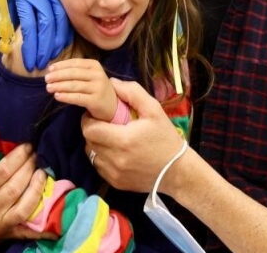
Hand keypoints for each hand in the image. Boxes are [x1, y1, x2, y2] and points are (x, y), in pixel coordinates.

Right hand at [0, 0, 70, 70]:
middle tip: (51, 65)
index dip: (61, 38)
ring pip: (43, 28)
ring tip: (38, 64)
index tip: (59, 52)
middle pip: (56, 27)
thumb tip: (30, 25)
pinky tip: (30, 52)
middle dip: (53, 48)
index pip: (62, 21)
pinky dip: (30, 40)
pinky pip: (30, 23)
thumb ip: (37, 5)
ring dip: (41, 49)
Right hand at [0, 144, 52, 249]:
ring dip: (37, 188)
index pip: (2, 172)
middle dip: (29, 169)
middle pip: (15, 187)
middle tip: (38, 155)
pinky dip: (44, 226)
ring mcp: (2, 222)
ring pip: (24, 206)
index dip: (18, 158)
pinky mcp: (13, 233)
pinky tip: (55, 212)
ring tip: (43, 172)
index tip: (28, 146)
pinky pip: (30, 230)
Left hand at [45, 59, 117, 120]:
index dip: (61, 65)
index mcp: (94, 65)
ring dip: (59, 86)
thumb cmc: (95, 88)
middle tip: (46, 79)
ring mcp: (98, 88)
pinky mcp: (96, 101)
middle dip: (58, 76)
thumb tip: (52, 69)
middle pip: (73, 74)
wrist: (112, 105)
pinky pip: (77, 98)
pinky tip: (57, 96)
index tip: (49, 69)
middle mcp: (97, 75)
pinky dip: (66, 97)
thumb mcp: (89, 76)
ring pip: (74, 85)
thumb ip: (74, 71)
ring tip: (48, 88)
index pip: (75, 63)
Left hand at [81, 78, 186, 194]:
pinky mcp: (115, 183)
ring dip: (96, 144)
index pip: (89, 129)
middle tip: (104, 124)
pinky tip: (116, 152)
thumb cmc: (166, 138)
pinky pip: (99, 167)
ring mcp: (114, 173)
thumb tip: (112, 83)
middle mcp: (115, 159)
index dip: (89, 120)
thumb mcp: (155, 110)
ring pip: (92, 154)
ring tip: (110, 137)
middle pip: (88, 141)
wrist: (178, 172)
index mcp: (123, 140)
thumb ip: (133, 93)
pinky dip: (103, 158)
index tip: (98, 115)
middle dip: (93, 130)